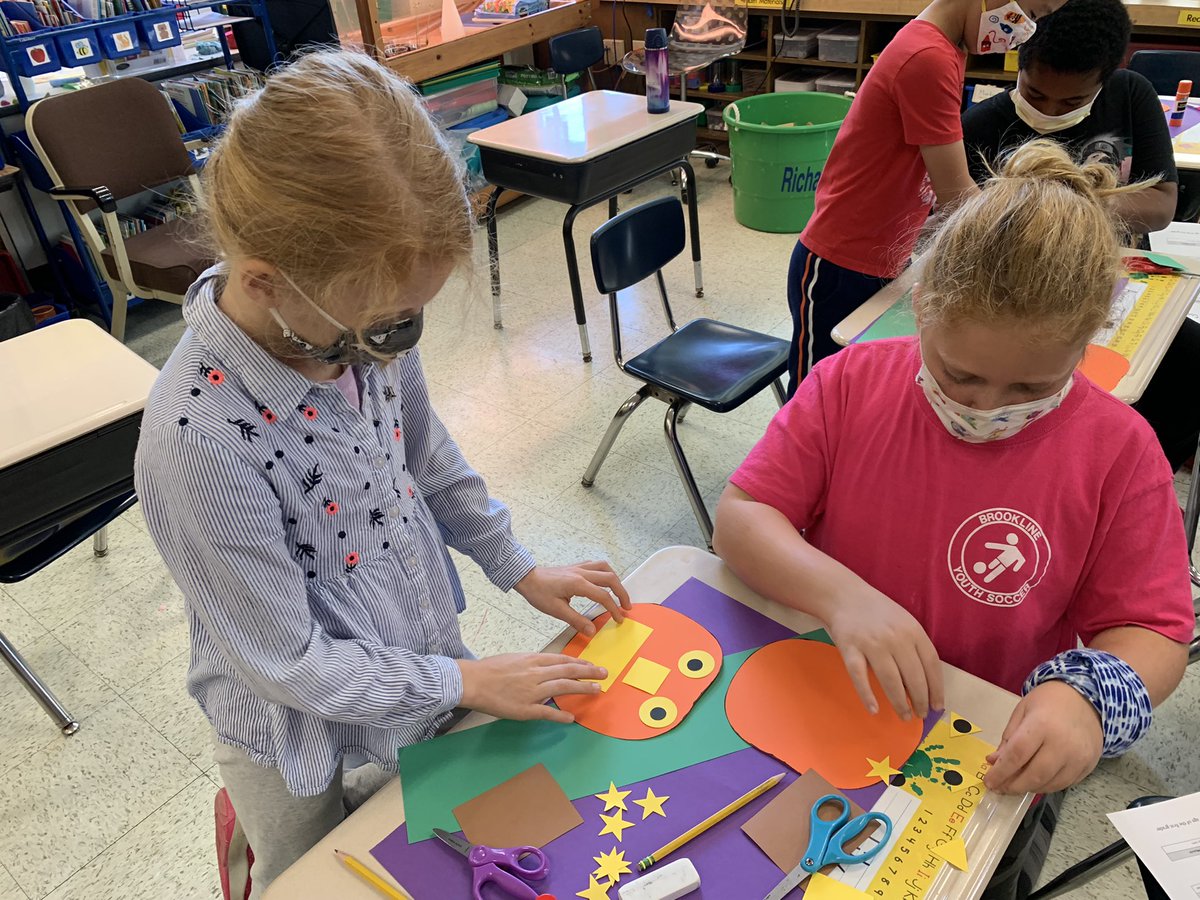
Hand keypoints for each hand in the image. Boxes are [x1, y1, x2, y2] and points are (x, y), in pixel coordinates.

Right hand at [457, 653, 606, 722]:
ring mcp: (532, 691)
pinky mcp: (525, 709)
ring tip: (597, 690)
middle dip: (589, 672)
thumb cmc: (490, 669)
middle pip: (569, 671)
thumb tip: (547, 667)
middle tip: (604, 674)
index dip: (580, 663)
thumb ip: (532, 663)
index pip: (563, 660)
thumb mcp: (514, 658)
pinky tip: (571, 717)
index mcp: (533, 659)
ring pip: (563, 687)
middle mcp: (536, 673)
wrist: (472, 681)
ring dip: (582, 689)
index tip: (592, 665)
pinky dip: (560, 715)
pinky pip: (547, 712)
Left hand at [515, 562, 632, 636]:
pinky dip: (605, 572)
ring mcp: (579, 567)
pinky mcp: (575, 566)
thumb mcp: (556, 610)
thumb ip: (576, 620)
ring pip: (605, 568)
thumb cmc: (538, 593)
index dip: (614, 608)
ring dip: (615, 580)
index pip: (603, 596)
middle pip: (610, 579)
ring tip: (619, 593)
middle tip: (627, 606)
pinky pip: (596, 565)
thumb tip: (592, 631)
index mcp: (578, 584)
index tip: (619, 619)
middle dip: (622, 593)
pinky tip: (604, 581)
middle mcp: (582, 573)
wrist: (526, 577)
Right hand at [824, 579, 942, 720]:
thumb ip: (915, 646)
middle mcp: (895, 637)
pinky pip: (859, 676)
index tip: (937, 706)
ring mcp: (871, 643)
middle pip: (913, 677)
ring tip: (904, 715)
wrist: (844, 594)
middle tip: (920, 714)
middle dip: (919, 700)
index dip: (936, 689)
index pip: (931, 665)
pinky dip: (867, 695)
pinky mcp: (849, 649)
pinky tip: (874, 709)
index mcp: (913, 630)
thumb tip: (925, 683)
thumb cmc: (878, 611)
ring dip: (899, 702)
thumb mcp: (904, 621)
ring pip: (890, 680)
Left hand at [985, 681, 1101, 794]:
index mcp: (1041, 725)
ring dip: (1029, 788)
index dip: (1001, 772)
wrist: (1085, 699)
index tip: (989, 782)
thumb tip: (994, 762)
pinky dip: (1047, 786)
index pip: (1017, 755)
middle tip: (1000, 788)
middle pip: (1034, 775)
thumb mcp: (1022, 712)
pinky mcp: (1088, 766)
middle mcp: (1062, 744)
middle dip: (1014, 786)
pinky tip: (1035, 781)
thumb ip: (1008, 739)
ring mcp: (1078, 757)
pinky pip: (1064, 784)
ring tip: (1016, 785)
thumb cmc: (1048, 702)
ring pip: (1050, 784)